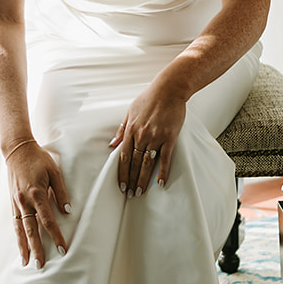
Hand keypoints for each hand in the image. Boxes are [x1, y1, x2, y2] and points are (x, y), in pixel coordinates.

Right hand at [6, 141, 70, 267]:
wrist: (17, 149)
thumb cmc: (38, 158)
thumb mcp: (54, 171)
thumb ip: (60, 192)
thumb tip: (67, 210)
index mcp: (37, 193)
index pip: (47, 220)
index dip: (55, 235)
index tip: (61, 248)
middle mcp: (24, 200)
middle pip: (31, 229)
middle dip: (36, 248)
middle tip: (40, 265)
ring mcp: (16, 202)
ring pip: (19, 228)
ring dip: (23, 246)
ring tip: (26, 261)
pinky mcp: (11, 201)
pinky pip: (14, 222)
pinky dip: (16, 235)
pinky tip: (19, 245)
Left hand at [110, 76, 186, 195]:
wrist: (169, 89)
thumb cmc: (149, 98)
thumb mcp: (130, 111)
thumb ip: (122, 129)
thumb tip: (112, 144)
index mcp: (131, 130)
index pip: (124, 156)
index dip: (122, 172)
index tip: (121, 184)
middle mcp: (142, 136)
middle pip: (135, 163)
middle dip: (132, 180)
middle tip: (130, 194)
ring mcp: (156, 137)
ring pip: (147, 163)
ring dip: (143, 179)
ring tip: (141, 191)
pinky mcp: (170, 137)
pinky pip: (165, 158)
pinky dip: (162, 171)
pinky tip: (160, 182)